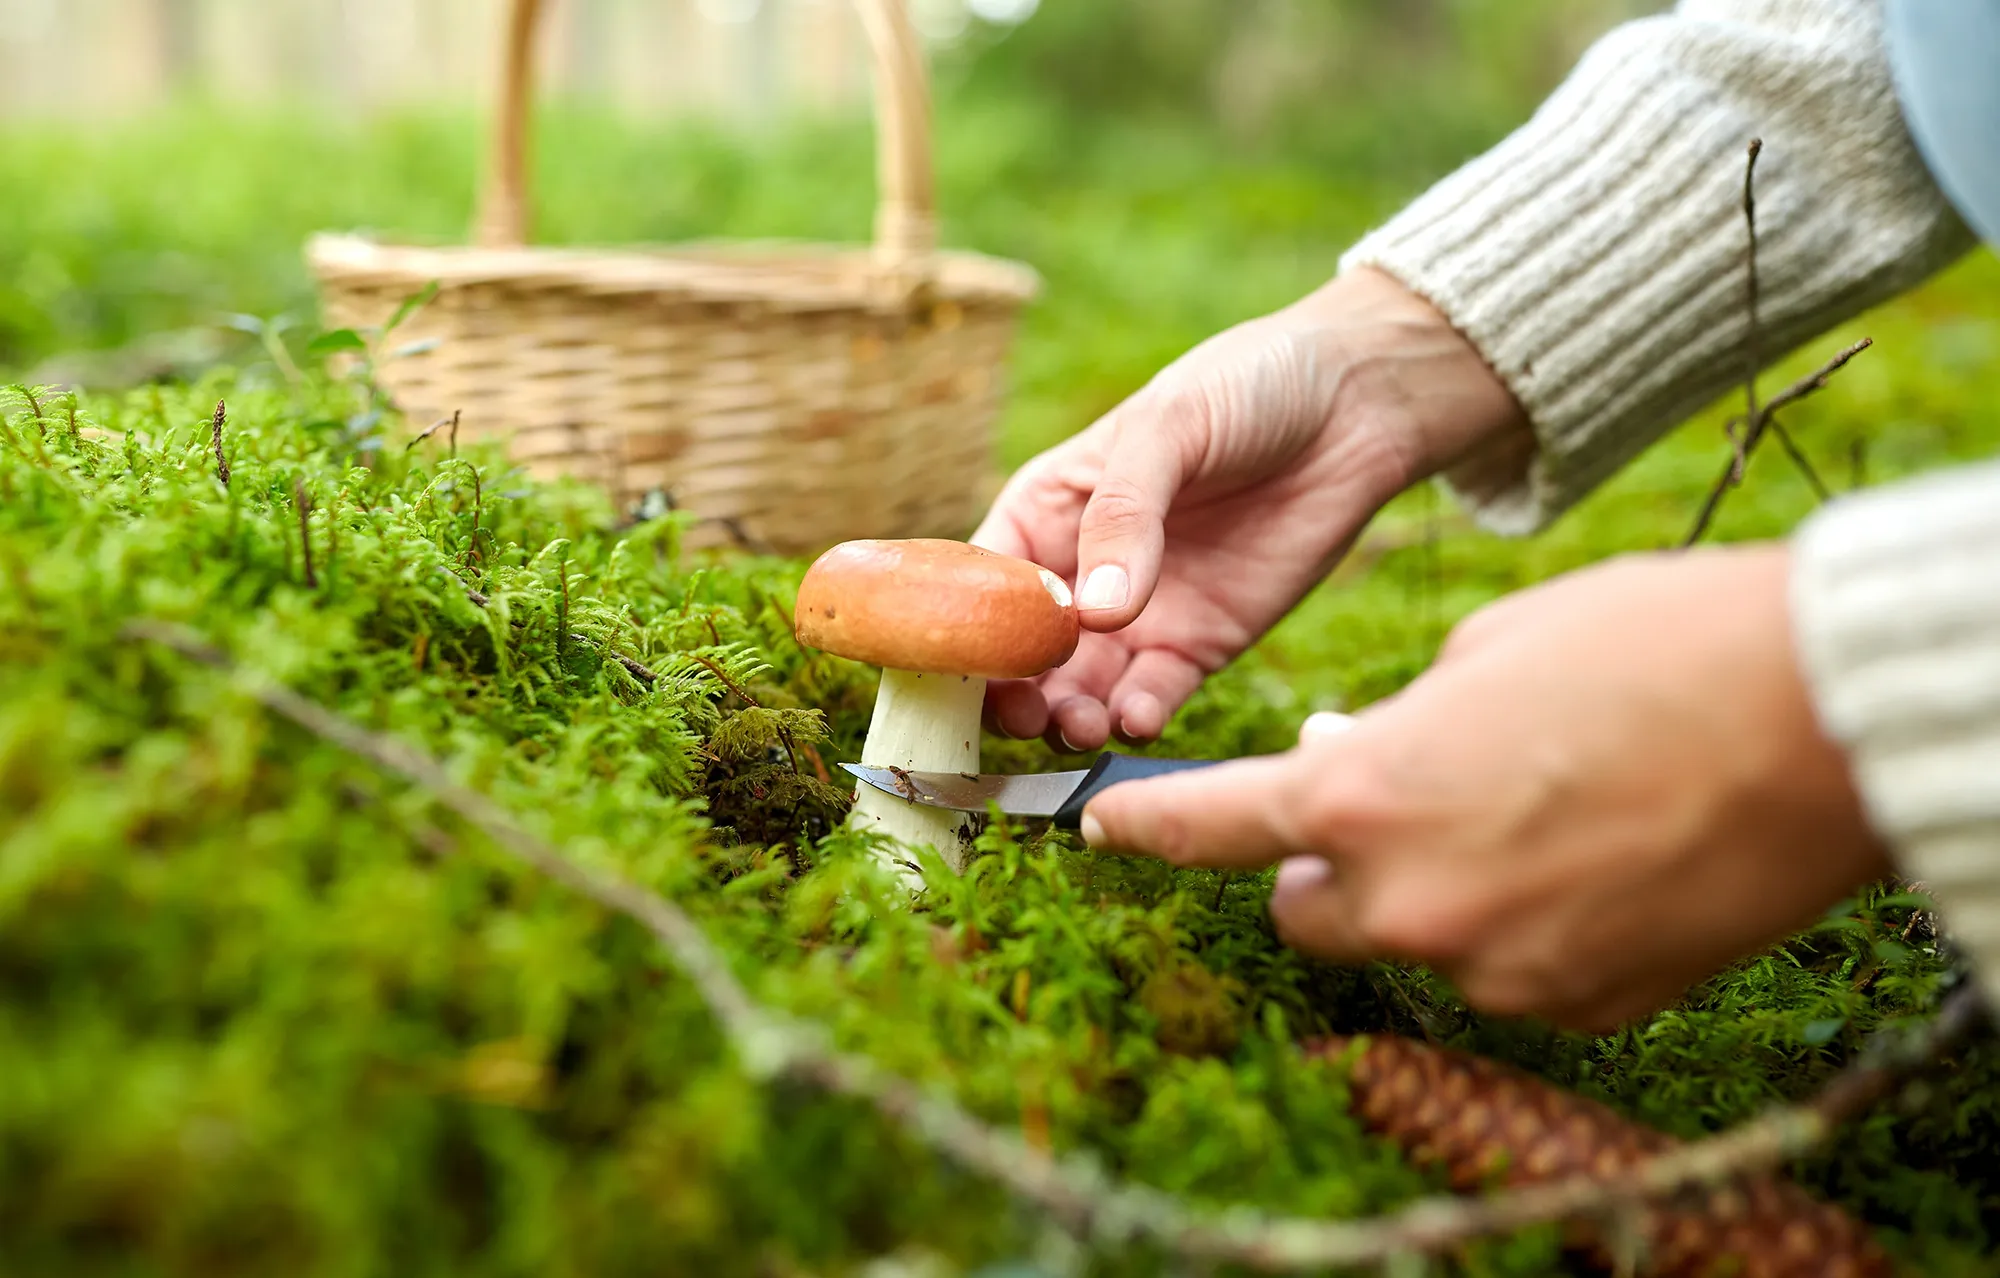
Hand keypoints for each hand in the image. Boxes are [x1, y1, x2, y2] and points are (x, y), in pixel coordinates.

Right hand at [972, 268, 1528, 750]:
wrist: (1359, 404)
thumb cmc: (1247, 387)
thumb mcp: (1169, 427)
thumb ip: (1126, 514)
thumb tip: (1093, 611)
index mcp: (1049, 508)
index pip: (983, 578)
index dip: (967, 624)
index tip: (965, 663)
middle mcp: (1082, 571)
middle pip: (1023, 652)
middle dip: (1015, 690)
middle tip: (1026, 712)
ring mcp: (1140, 615)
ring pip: (1081, 688)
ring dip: (1070, 715)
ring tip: (1080, 722)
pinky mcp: (1201, 644)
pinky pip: (1155, 694)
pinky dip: (1139, 716)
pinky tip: (1138, 717)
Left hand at [1076, 546, 1894, 1031]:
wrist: (1817, 719)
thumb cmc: (1647, 649)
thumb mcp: (1486, 653)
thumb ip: (1394, 724)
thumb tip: (1353, 758)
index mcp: (1360, 797)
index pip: (1208, 826)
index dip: (1146, 825)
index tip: (1101, 824)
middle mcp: (1405, 901)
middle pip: (1304, 907)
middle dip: (1322, 862)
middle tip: (1390, 803)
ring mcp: (1492, 969)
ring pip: (1409, 942)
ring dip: (1429, 893)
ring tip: (1524, 816)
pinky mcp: (1578, 1009)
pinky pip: (1507, 972)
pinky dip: (1520, 928)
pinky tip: (1591, 860)